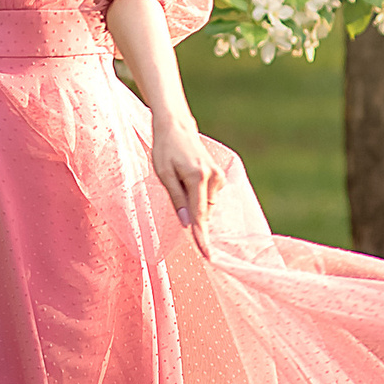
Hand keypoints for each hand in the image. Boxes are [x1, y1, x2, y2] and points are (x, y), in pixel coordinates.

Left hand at [151, 110, 215, 254]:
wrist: (176, 126)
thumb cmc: (165, 149)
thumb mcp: (164, 174)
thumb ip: (177, 200)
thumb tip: (188, 224)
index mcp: (197, 178)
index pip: (200, 216)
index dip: (202, 238)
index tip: (208, 256)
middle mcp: (213, 178)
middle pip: (203, 212)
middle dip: (190, 214)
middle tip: (174, 190)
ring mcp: (218, 176)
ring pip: (206, 205)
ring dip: (193, 202)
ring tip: (178, 178)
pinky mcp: (219, 175)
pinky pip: (209, 196)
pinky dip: (198, 195)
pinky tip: (187, 178)